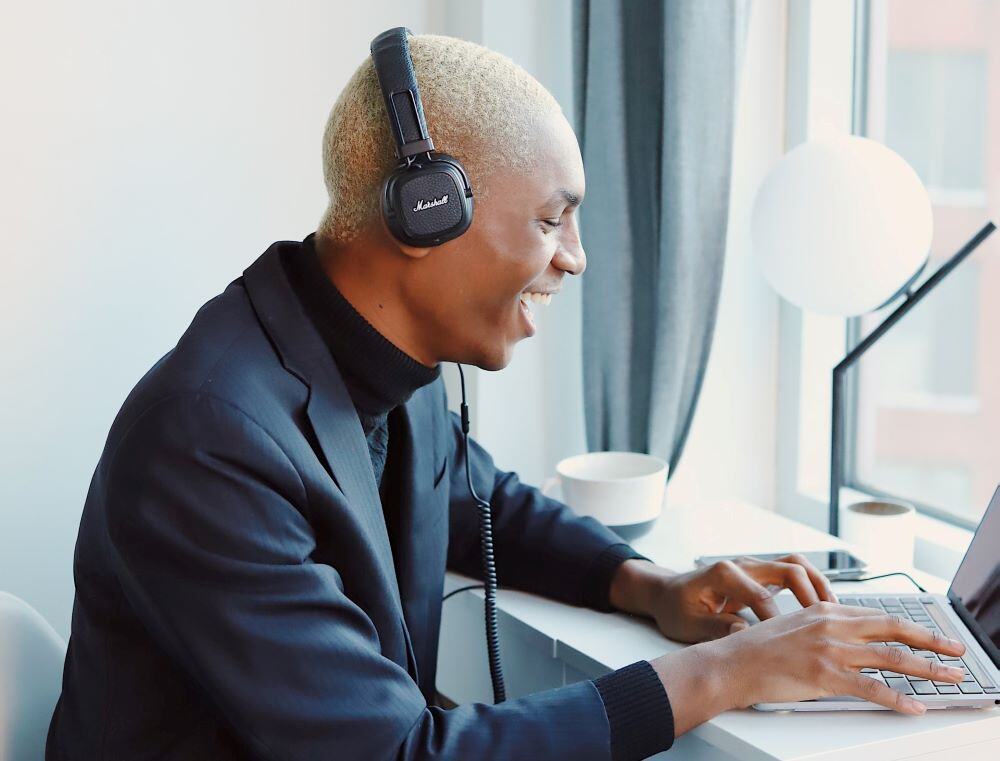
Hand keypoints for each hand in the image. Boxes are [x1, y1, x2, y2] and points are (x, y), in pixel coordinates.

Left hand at [610, 554, 836, 642]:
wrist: (666, 594)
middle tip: (826, 621)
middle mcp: (742, 565)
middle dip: (811, 595)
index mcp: (723, 573)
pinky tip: (823, 609)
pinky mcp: (760, 576)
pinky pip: (792, 574)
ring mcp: (753, 568)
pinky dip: (811, 587)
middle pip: (788, 569)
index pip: (760, 595)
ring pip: (795, 565)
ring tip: (835, 611)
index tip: (787, 641)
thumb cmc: (675, 609)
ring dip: (818, 585)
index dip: (777, 620)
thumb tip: (745, 633)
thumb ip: (716, 627)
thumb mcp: (688, 624)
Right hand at [649, 601, 966, 735]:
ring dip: (927, 669)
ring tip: (949, 678)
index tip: (930, 634)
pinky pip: (871, 688)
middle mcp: (832, 624)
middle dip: (932, 640)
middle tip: (956, 650)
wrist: (732, 662)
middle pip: (894, 629)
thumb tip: (852, 637)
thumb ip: (825, 626)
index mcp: (825, 609)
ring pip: (891, 658)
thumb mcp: (795, 624)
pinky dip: (898, 699)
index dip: (910, 625)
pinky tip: (914, 706)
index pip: (878, 615)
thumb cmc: (758, 647)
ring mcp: (830, 650)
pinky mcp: (825, 676)